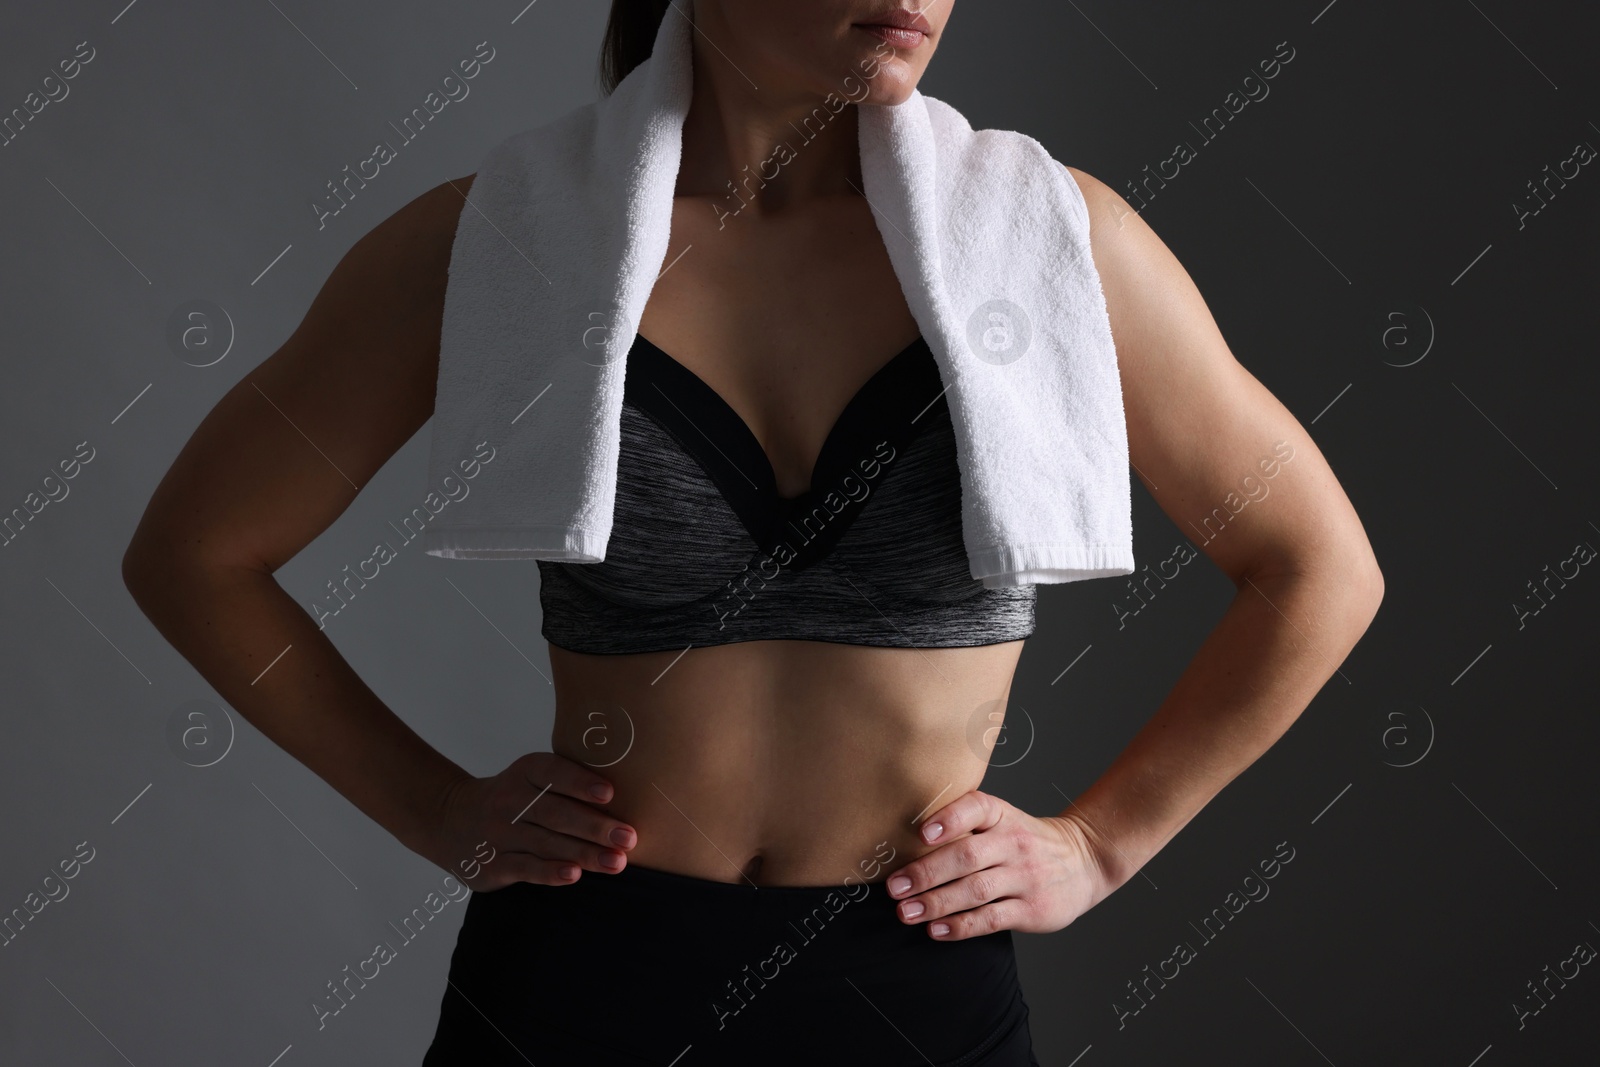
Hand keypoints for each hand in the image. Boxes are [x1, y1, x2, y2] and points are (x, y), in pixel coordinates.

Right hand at [408, 752, 637, 890]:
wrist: (449, 820)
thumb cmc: (514, 800)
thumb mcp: (530, 779)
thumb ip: (566, 784)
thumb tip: (623, 803)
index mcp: (524, 773)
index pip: (552, 773)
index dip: (580, 782)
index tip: (610, 794)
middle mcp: (509, 800)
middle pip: (555, 813)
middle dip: (594, 826)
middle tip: (629, 837)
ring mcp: (498, 834)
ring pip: (545, 843)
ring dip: (584, 854)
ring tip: (616, 862)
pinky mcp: (492, 864)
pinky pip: (525, 868)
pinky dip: (550, 872)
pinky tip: (574, 875)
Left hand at [883, 790, 1116, 939]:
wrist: (1084, 861)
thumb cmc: (1026, 841)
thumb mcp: (1004, 820)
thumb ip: (966, 825)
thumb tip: (907, 842)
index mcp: (1003, 816)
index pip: (976, 808)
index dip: (949, 819)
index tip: (921, 833)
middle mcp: (1014, 843)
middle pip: (967, 856)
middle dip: (926, 873)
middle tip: (894, 887)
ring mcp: (1025, 877)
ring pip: (975, 891)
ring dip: (936, 903)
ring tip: (906, 913)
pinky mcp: (1032, 909)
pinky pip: (991, 919)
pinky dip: (961, 926)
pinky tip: (936, 930)